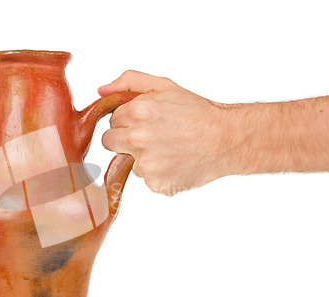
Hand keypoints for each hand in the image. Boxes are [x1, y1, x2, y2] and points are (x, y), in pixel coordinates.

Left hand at [99, 70, 233, 195]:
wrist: (226, 139)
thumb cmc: (198, 113)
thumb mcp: (164, 86)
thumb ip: (129, 82)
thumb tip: (101, 91)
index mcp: (138, 111)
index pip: (112, 121)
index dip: (127, 122)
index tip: (145, 123)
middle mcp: (138, 138)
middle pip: (109, 142)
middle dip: (125, 140)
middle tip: (150, 137)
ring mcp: (146, 163)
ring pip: (128, 163)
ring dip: (143, 158)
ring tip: (169, 150)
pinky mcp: (155, 183)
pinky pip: (146, 179)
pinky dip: (158, 174)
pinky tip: (175, 163)